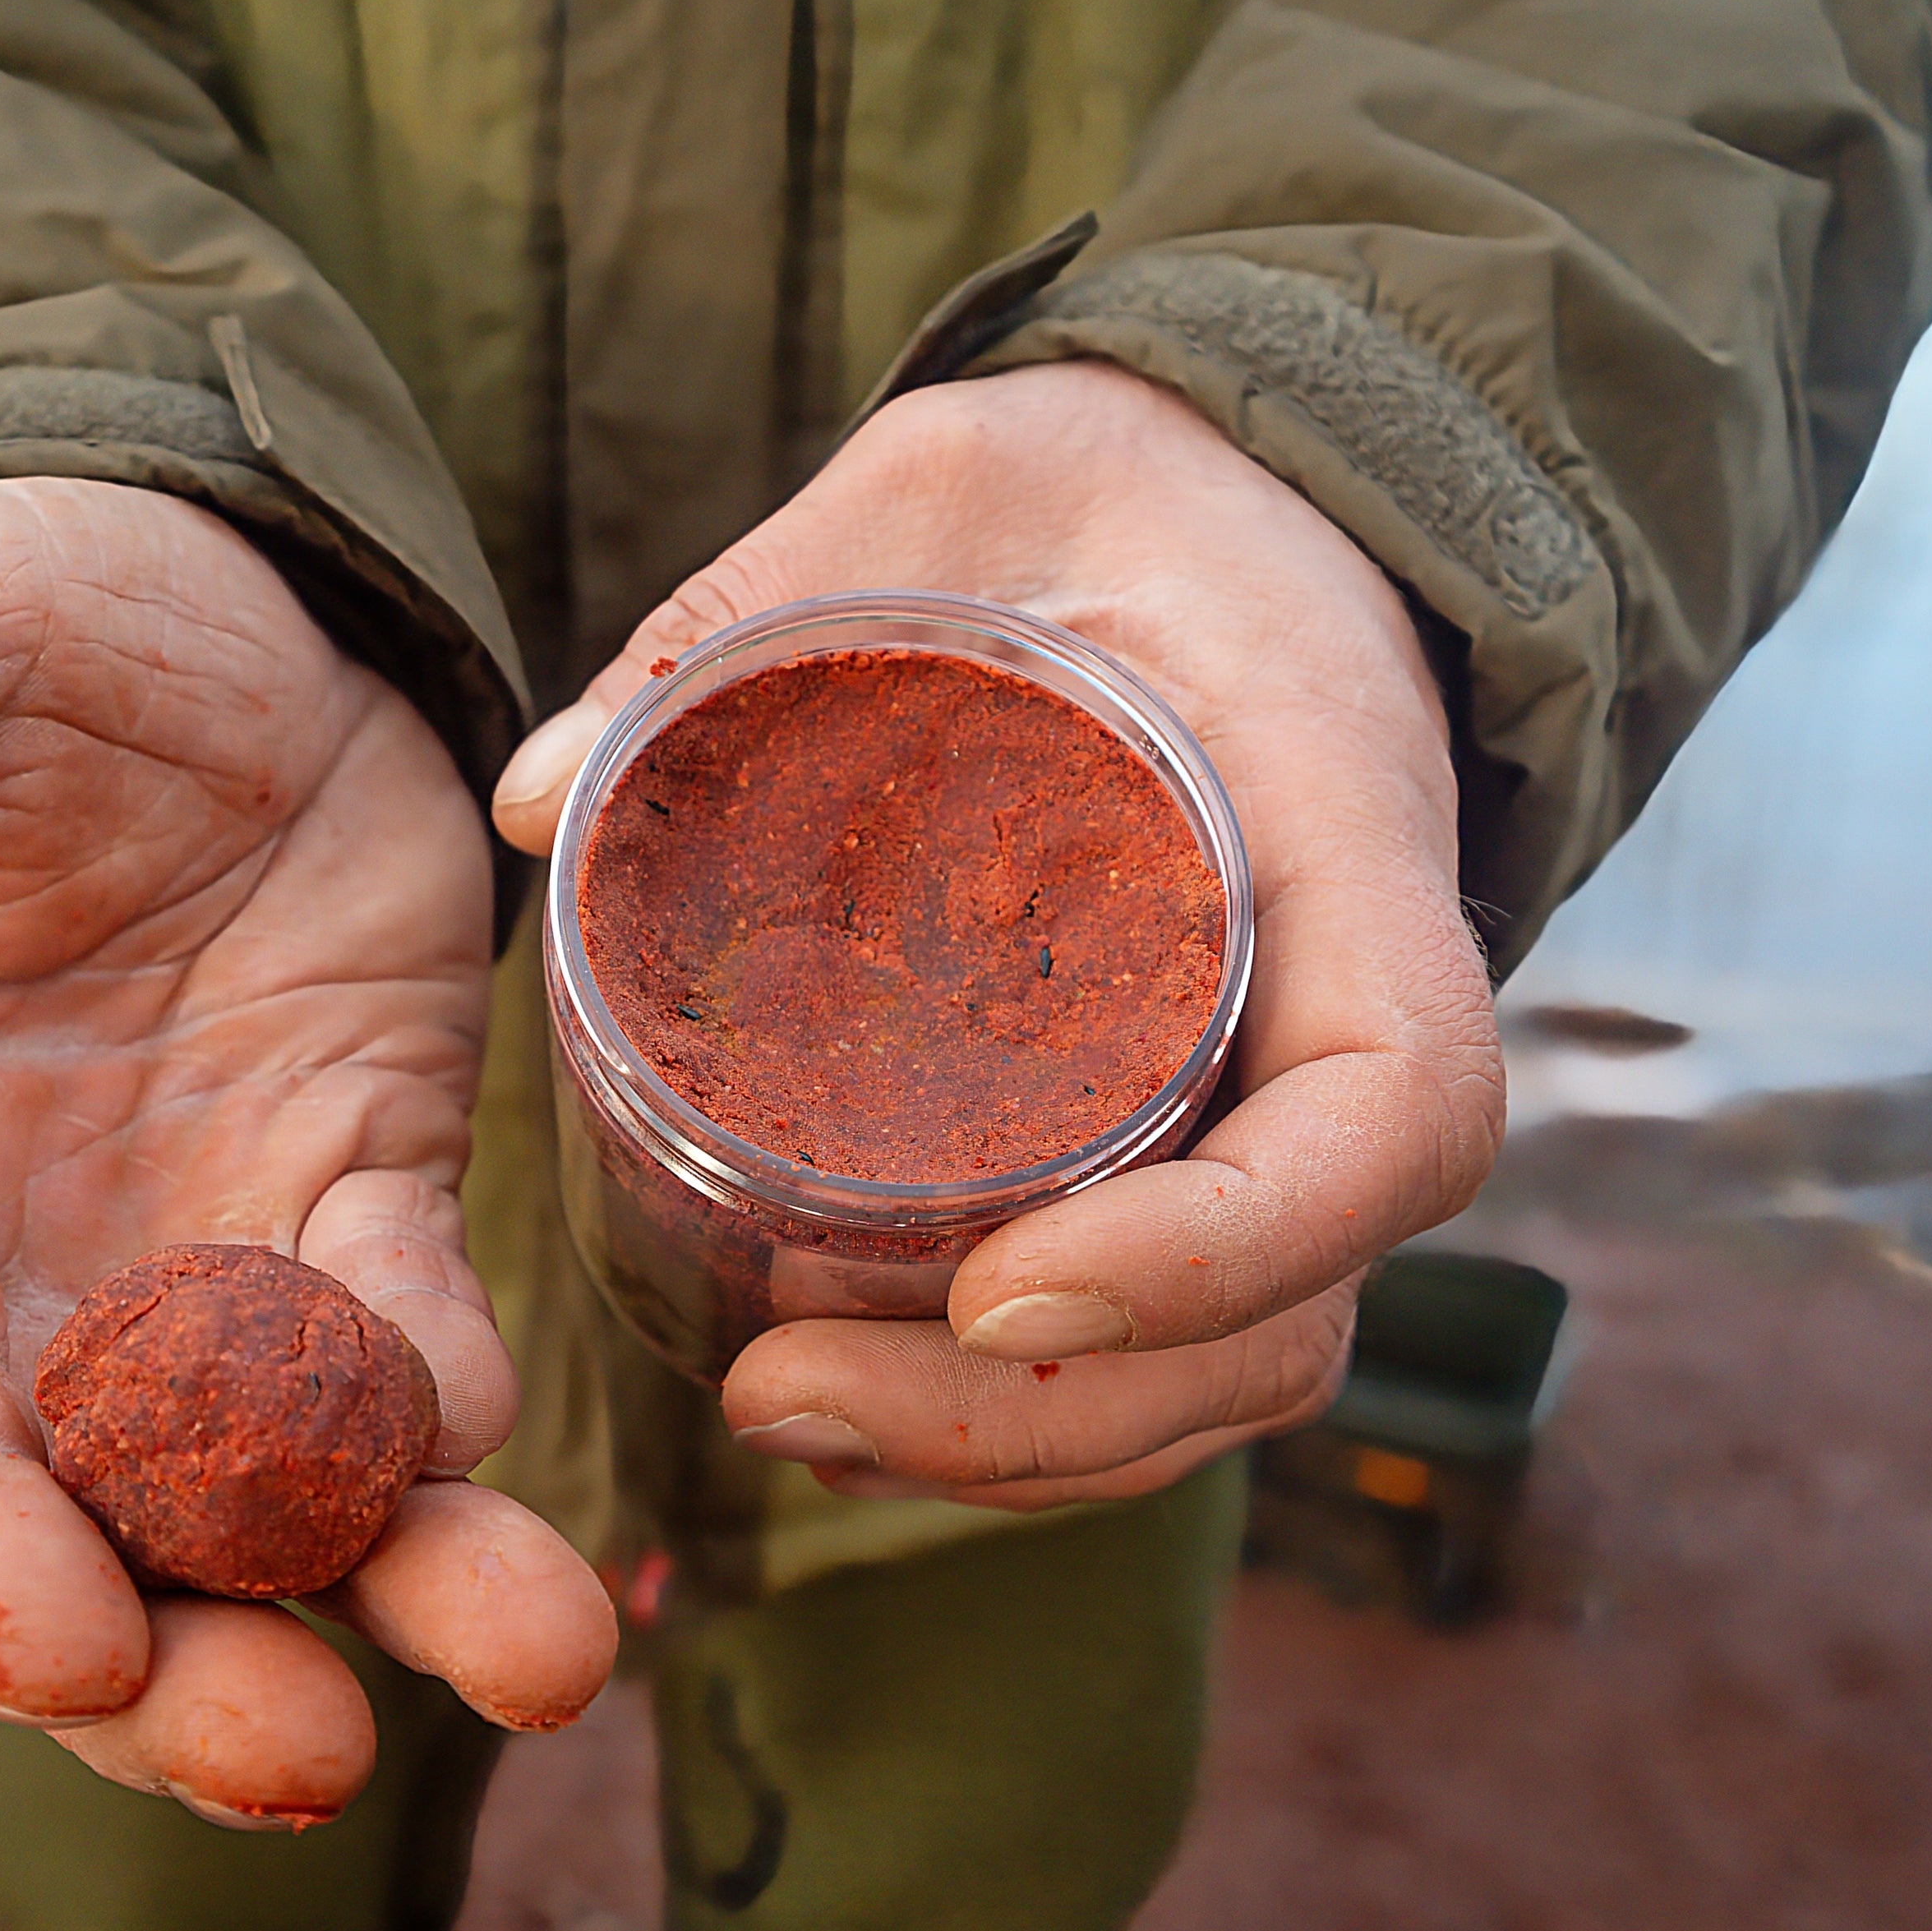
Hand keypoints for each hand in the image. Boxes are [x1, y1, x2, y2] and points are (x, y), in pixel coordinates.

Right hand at [0, 479, 614, 1823]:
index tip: (44, 1651)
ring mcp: (203, 1249)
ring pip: (279, 1489)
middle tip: (297, 1755)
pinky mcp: (362, 1194)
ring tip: (525, 1661)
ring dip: (389, 1590)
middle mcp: (22, 1266)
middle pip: (84, 1523)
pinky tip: (500, 1439)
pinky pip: (412, 1340)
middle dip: (184, 1662)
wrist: (209, 595)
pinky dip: (451, 1406)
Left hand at [494, 362, 1505, 1507]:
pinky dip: (1029, 1412)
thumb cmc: (1108, 492)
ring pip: (1236, 1365)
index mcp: (1347, 840)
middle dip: (1050, 1411)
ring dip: (1021, 1444)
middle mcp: (1351, 1010)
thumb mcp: (949, 486)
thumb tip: (535, 797)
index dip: (1230, 1245)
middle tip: (783, 1388)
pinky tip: (848, 1401)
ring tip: (784, 1413)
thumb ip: (762, 601)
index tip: (1006, 1285)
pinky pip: (1171, 1337)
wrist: (1243, 512)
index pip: (1396, 1111)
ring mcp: (1290, 1098)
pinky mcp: (1208, 1136)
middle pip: (1292, 1314)